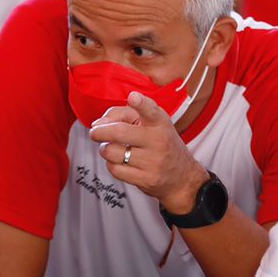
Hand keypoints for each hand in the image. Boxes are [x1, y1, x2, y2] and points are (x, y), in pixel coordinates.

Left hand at [88, 93, 209, 210]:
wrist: (182, 176)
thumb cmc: (161, 144)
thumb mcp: (152, 123)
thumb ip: (124, 114)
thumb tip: (98, 123)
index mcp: (160, 123)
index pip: (151, 111)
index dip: (141, 103)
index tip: (133, 97)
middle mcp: (158, 141)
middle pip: (119, 132)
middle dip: (99, 132)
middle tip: (95, 132)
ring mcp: (152, 162)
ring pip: (112, 152)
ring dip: (106, 149)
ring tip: (113, 148)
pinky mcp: (146, 180)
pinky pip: (115, 169)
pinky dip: (112, 164)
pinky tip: (121, 162)